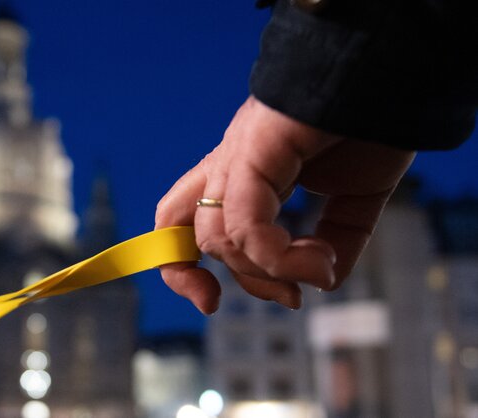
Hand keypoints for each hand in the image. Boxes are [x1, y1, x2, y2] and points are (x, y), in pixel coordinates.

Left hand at [155, 96, 414, 312]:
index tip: (211, 300)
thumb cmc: (371, 127)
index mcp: (242, 174)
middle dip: (237, 278)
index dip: (181, 267)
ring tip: (319, 271)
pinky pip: (243, 217)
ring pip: (217, 233)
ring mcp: (238, 154)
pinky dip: (277, 254)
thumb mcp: (353, 201)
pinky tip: (318, 260)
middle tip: (289, 297)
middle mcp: (229, 163)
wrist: (393, 77)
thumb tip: (320, 280)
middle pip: (189, 233)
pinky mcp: (255, 148)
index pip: (180, 222)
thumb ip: (333, 240)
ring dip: (268, 271)